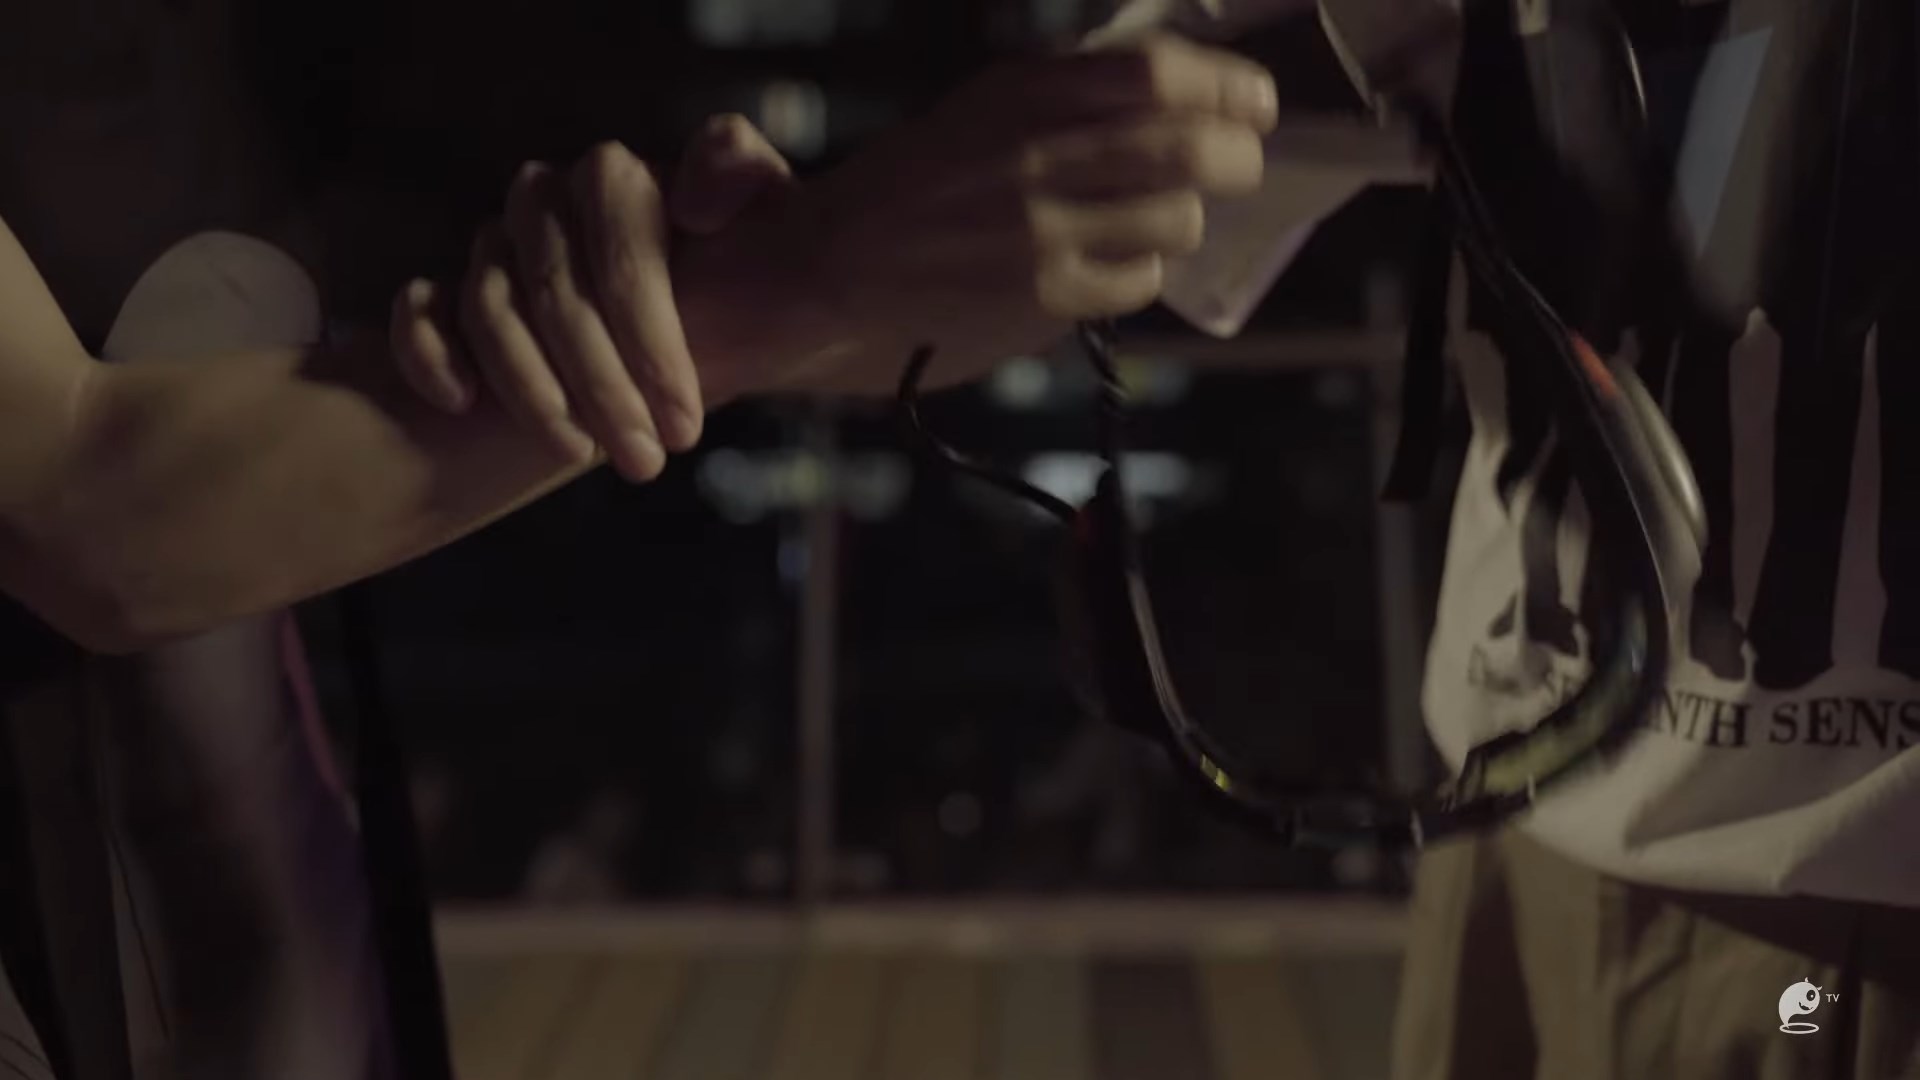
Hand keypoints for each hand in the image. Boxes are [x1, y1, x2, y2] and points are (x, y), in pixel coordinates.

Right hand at [389, 116, 791, 480]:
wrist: (717, 314)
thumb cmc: (743, 274)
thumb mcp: (771, 224)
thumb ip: (742, 178)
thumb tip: (690, 202)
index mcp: (615, 180)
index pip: (617, 246)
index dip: (650, 336)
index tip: (686, 420)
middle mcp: (546, 202)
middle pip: (554, 289)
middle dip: (602, 387)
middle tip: (646, 461)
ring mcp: (493, 246)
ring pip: (488, 307)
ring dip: (531, 391)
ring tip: (581, 456)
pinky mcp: (448, 294)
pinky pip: (416, 313)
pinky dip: (428, 353)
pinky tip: (462, 403)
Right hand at [677, 33, 1276, 397]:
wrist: (822, 269)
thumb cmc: (907, 189)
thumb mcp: (979, 110)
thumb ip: (1067, 95)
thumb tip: (1177, 88)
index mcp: (1020, 92)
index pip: (1157, 73)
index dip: (1225, 86)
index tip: (1255, 101)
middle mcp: (1035, 153)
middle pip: (1189, 146)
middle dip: (1237, 157)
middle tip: (1240, 164)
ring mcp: (1041, 229)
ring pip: (1176, 218)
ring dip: (1181, 220)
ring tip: (1152, 222)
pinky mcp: (1042, 296)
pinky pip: (1139, 280)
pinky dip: (1139, 272)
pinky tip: (1107, 267)